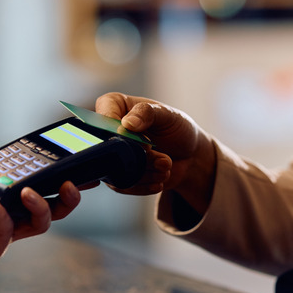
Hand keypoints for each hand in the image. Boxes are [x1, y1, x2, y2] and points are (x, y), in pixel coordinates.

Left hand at [0, 135, 80, 273]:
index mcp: (5, 189)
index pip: (40, 181)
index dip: (59, 173)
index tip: (74, 162)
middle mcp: (11, 210)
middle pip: (55, 207)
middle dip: (69, 196)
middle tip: (71, 183)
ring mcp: (5, 229)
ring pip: (42, 222)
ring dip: (42, 205)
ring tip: (28, 193)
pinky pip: (9, 231)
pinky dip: (2, 215)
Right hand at [95, 92, 215, 213]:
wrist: (190, 155)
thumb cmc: (177, 128)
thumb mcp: (168, 115)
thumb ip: (148, 113)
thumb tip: (127, 123)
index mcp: (114, 105)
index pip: (102, 117)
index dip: (121, 133)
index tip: (145, 142)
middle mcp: (107, 130)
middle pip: (108, 149)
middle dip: (138, 157)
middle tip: (161, 158)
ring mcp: (112, 154)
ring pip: (115, 170)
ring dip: (144, 173)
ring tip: (166, 166)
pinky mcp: (118, 174)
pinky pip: (121, 186)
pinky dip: (143, 185)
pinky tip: (160, 179)